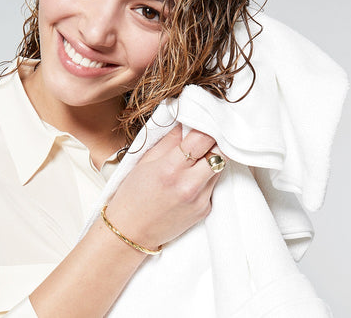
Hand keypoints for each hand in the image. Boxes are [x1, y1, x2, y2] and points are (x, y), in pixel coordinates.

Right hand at [105, 124, 227, 250]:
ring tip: (196, 157)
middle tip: (206, 136)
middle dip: (215, 141)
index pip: (202, 139)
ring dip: (212, 158)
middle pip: (219, 153)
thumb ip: (169, 141)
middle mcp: (189, 185)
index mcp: (170, 168)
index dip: (207, 126)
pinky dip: (206, 177)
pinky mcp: (205, 210)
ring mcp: (199, 199)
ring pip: (219, 168)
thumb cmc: (132, 195)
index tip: (205, 120)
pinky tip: (191, 178)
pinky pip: (213, 185)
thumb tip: (185, 123)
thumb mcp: (145, 162)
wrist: (131, 232)